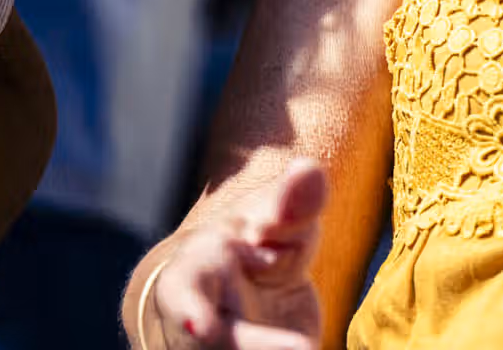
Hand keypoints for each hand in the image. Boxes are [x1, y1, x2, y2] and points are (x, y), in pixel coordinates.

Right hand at [149, 161, 327, 348]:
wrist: (231, 290)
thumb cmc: (256, 244)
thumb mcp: (271, 220)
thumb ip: (291, 204)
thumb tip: (310, 170)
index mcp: (198, 271)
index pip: (185, 290)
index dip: (190, 309)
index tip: (201, 324)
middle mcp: (200, 320)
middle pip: (218, 341)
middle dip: (256, 347)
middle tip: (303, 349)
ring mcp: (218, 346)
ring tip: (312, 347)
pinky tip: (317, 348)